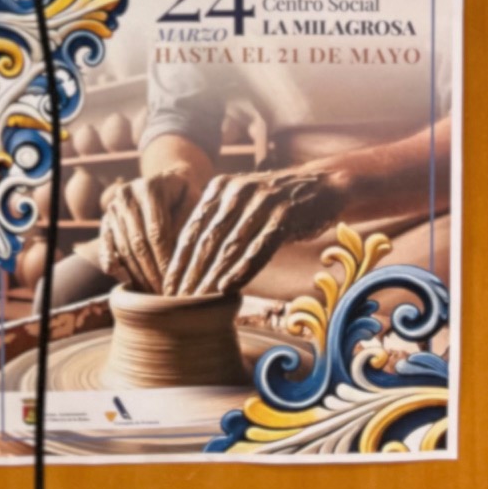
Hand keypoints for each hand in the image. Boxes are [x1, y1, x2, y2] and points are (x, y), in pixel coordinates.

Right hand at [93, 169, 197, 293]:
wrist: (167, 181)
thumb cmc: (186, 196)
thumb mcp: (194, 202)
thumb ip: (188, 223)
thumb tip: (181, 254)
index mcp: (151, 188)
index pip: (157, 231)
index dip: (164, 258)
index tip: (173, 280)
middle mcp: (128, 194)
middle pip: (138, 241)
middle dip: (150, 271)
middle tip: (161, 293)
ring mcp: (115, 205)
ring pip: (123, 245)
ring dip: (135, 271)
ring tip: (148, 291)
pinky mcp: (107, 217)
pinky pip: (105, 241)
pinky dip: (108, 257)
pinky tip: (114, 272)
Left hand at [162, 166, 350, 296]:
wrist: (321, 186)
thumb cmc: (276, 204)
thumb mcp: (241, 204)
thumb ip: (218, 224)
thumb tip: (190, 263)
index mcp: (219, 188)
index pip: (191, 230)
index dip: (178, 261)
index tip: (167, 288)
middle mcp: (236, 191)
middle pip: (207, 240)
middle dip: (190, 274)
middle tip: (177, 302)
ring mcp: (261, 201)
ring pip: (229, 246)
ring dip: (211, 277)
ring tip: (197, 302)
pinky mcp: (284, 215)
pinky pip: (258, 248)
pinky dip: (242, 270)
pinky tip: (227, 288)